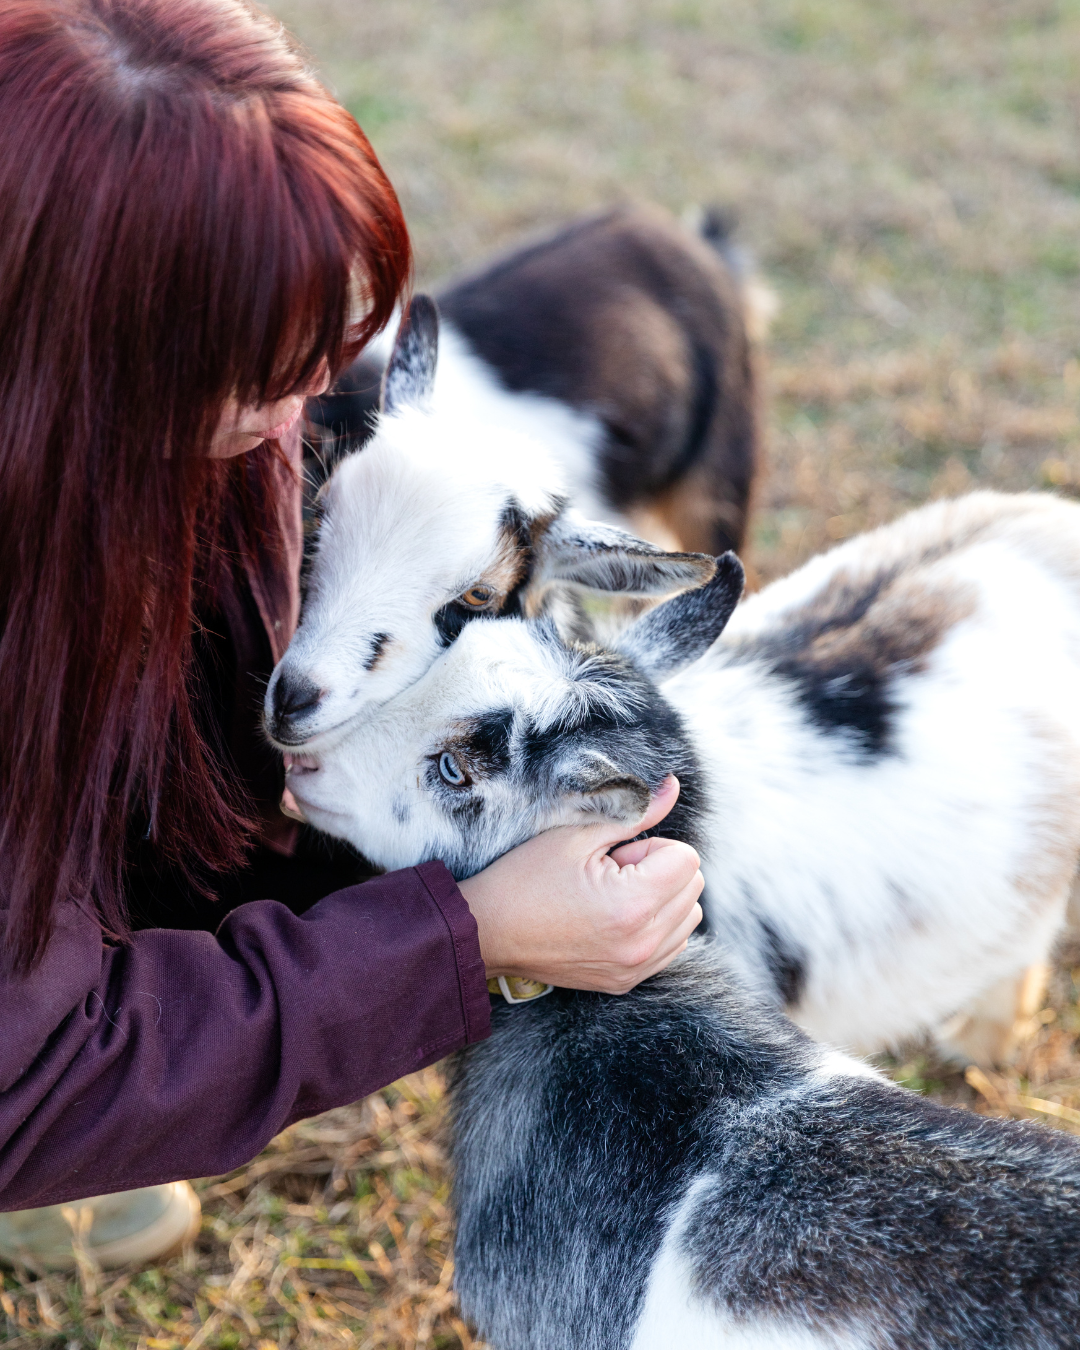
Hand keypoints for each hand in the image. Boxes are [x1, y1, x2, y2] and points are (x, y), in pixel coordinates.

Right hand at [458, 776, 703, 994]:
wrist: (490, 930)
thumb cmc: (526, 878)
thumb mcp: (578, 836)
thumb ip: (636, 812)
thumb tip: (673, 787)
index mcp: (632, 903)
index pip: (687, 859)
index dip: (651, 847)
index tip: (615, 855)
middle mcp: (642, 942)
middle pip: (693, 886)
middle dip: (659, 871)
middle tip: (611, 873)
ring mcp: (635, 967)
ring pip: (688, 917)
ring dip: (662, 899)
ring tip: (613, 896)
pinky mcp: (627, 982)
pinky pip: (673, 945)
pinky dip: (656, 925)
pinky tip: (617, 918)